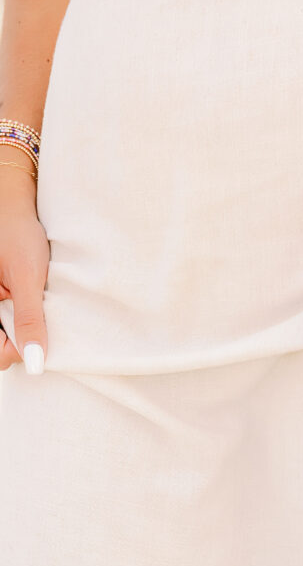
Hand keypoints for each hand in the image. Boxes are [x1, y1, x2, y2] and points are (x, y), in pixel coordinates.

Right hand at [0, 172, 49, 372]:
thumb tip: (34, 362)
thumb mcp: (28, 277)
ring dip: (22, 325)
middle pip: (2, 345)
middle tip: (34, 310)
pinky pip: (10, 320)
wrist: (12, 203)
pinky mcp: (0, 298)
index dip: (16, 350)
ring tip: (30, 299)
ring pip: (8, 334)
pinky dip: (21, 316)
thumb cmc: (17, 232)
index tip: (35, 335)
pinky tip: (28, 299)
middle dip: (20, 337)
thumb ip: (29, 319)